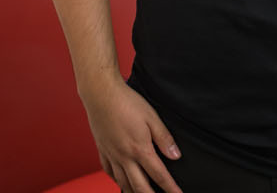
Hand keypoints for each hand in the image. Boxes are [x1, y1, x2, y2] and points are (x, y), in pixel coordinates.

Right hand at [79, 77, 182, 192]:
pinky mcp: (102, 149)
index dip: (170, 188)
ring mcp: (111, 154)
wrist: (100, 93)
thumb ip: (164, 138)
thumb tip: (175, 156)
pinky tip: (120, 181)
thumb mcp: (152, 117)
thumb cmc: (127, 102)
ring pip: (122, 183)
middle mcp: (124, 157)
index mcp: (139, 149)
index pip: (159, 175)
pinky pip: (108, 172)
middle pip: (140, 186)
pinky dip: (116, 180)